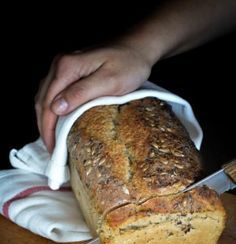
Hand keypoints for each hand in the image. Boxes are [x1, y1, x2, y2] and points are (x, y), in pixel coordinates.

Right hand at [35, 44, 151, 151]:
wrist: (138, 47)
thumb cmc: (129, 64)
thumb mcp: (109, 81)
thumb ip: (81, 93)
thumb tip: (55, 108)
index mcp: (66, 67)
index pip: (47, 103)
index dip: (48, 128)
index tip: (53, 148)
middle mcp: (59, 65)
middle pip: (42, 100)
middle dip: (44, 127)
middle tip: (52, 149)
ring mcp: (63, 67)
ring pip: (45, 97)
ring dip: (46, 119)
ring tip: (53, 139)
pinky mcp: (69, 71)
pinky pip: (53, 92)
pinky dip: (51, 110)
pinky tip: (57, 122)